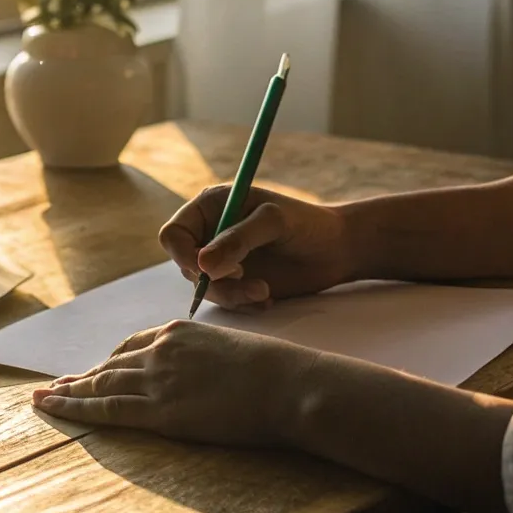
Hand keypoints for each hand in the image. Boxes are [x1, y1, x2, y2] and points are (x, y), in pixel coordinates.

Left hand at [30, 321, 319, 445]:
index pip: (134, 345)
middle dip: (82, 377)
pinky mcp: (159, 410)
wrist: (287, 384)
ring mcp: (157, 379)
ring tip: (44, 397)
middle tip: (56, 385)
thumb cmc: (276, 372)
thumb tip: (210, 377)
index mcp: (180, 332)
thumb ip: (210, 360)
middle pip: (110, 365)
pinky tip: (51, 407)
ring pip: (100, 385)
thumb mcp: (235, 351)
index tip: (94, 369)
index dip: (110, 360)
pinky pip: (105, 409)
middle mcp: (161, 350)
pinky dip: (72, 407)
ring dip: (69, 391)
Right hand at [160, 185, 356, 310]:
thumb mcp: (274, 222)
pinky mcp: (237, 283)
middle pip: (186, 265)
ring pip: (205, 288)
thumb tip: (202, 266)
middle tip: (246, 280)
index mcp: (211, 207)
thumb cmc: (307, 224)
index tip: (205, 271)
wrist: (337, 250)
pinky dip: (242, 304)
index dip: (183, 255)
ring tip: (265, 292)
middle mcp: (211, 233)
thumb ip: (238, 239)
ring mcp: (223, 260)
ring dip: (231, 295)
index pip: (174, 234)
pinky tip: (268, 298)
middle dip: (213, 280)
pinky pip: (224, 301)